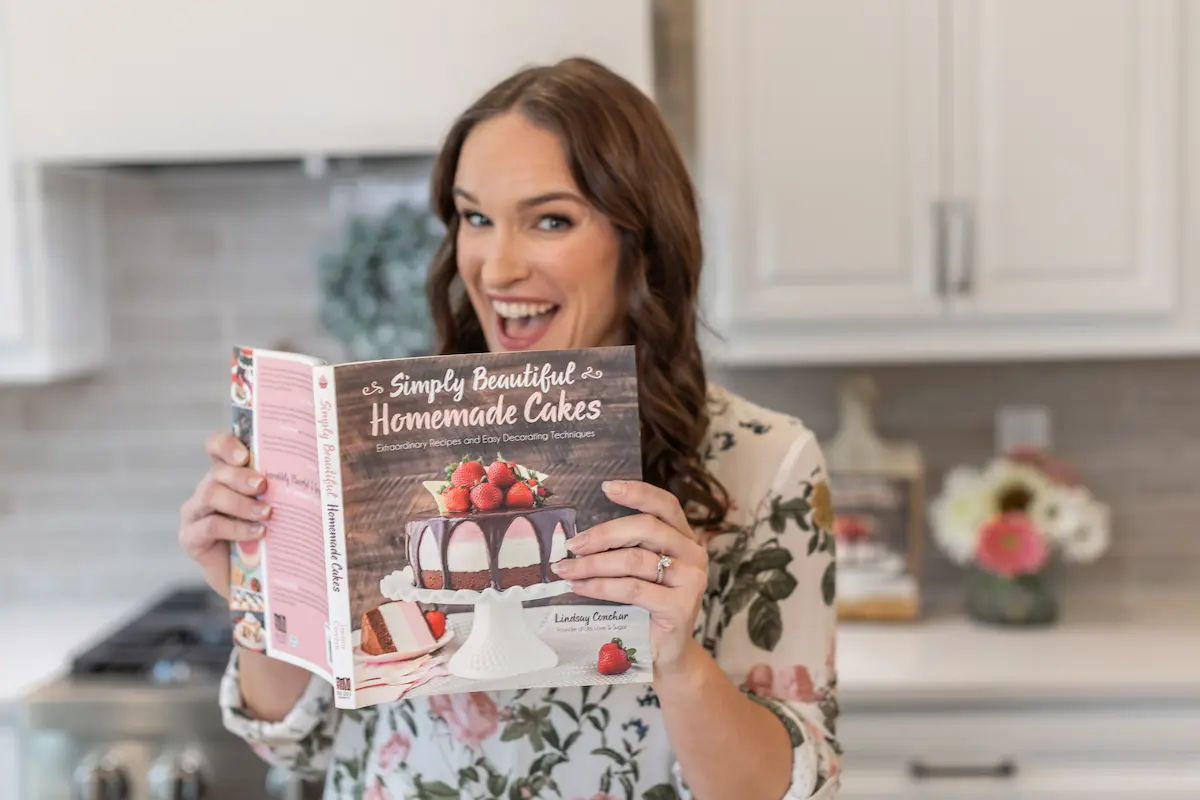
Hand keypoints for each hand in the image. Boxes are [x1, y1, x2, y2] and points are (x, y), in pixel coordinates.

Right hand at [178, 432, 270, 598]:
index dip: (226, 444)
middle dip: (241, 476)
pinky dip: (236, 529)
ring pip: (211, 494)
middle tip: (264, 486)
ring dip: (241, 503)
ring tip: (266, 514)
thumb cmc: (267, 538)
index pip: (216, 447)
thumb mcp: (276, 510)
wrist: (251, 581)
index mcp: (226, 476)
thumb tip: (315, 477)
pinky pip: (209, 526)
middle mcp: (207, 489)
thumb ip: (282, 492)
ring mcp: (195, 513)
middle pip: (217, 472)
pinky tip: (257, 534)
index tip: (245, 455)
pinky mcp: (190, 538)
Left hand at [552, 480, 707, 670]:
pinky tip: (580, 587)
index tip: (606, 487)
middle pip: (646, 528)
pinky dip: (600, 586)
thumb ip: (625, 549)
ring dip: (594, 563)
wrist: (665, 655)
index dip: (638, 492)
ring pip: (634, 560)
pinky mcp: (681, 607)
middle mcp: (694, 555)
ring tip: (567, 569)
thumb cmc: (646, 609)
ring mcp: (691, 581)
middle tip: (573, 544)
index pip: (665, 505)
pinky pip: (632, 588)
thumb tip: (581, 534)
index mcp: (684, 539)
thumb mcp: (640, 572)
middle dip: (604, 533)